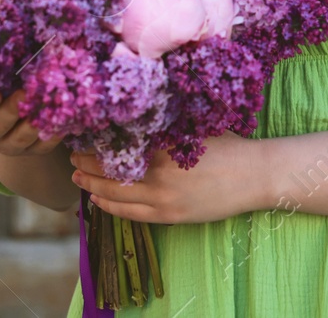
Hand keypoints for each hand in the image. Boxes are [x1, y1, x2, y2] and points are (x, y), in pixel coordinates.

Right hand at [0, 86, 63, 158]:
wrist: (17, 114)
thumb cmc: (3, 85)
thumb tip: (15, 45)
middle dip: (10, 111)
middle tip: (24, 93)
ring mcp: (9, 145)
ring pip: (19, 140)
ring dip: (33, 124)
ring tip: (47, 106)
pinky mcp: (31, 152)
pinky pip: (42, 147)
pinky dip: (53, 134)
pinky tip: (63, 120)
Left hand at [70, 131, 269, 224]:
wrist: (255, 175)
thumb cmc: (228, 145)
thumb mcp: (195, 125)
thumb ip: (166, 123)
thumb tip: (136, 113)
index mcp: (164, 145)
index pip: (119, 143)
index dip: (97, 139)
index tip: (83, 132)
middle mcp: (159, 172)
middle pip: (111, 168)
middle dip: (87, 161)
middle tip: (72, 153)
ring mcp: (163, 197)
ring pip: (115, 193)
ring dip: (91, 184)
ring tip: (76, 175)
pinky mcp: (170, 216)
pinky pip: (130, 213)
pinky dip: (109, 206)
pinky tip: (96, 200)